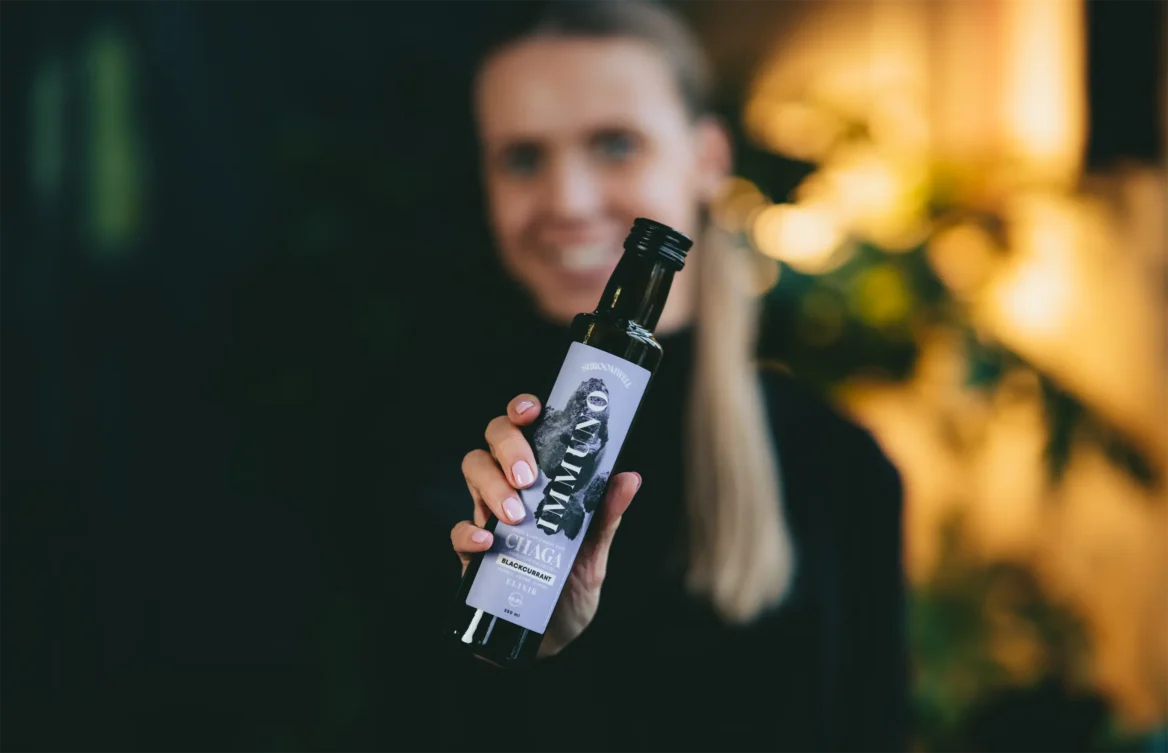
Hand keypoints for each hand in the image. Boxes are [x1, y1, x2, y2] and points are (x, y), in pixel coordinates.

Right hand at [450, 393, 640, 657]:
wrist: (549, 638)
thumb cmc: (571, 585)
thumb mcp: (595, 551)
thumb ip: (606, 515)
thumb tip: (630, 477)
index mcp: (540, 480)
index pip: (524, 429)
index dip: (522, 409)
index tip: (532, 410)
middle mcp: (510, 490)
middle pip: (491, 442)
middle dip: (507, 447)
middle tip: (527, 476)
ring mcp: (488, 519)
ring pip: (473, 472)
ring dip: (491, 485)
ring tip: (516, 514)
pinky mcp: (473, 555)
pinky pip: (458, 532)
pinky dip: (468, 533)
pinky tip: (486, 544)